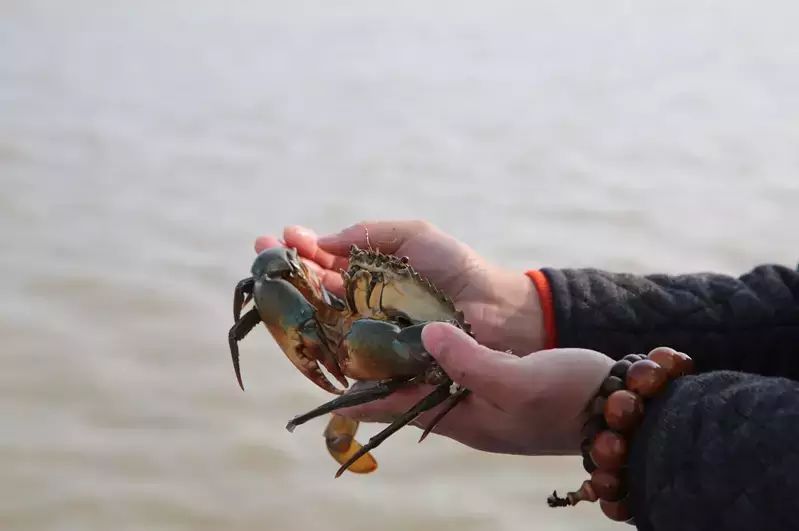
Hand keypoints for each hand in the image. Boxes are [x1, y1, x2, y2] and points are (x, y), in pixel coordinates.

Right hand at [254, 220, 544, 353]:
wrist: (496, 310)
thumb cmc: (457, 269)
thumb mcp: (413, 237)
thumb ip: (369, 235)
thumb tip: (320, 243)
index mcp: (370, 273)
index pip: (326, 261)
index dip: (301, 248)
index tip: (278, 235)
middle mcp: (363, 304)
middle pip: (314, 290)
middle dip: (286, 271)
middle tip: (261, 252)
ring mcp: (368, 334)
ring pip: (320, 323)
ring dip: (293, 304)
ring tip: (271, 285)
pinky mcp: (378, 363)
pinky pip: (343, 359)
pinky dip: (316, 349)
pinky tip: (293, 331)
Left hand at [339, 322, 613, 454]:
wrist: (624, 410)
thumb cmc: (573, 399)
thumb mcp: (520, 381)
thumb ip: (468, 360)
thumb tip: (424, 334)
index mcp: (460, 417)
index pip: (393, 409)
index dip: (357, 395)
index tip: (323, 374)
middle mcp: (464, 411)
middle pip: (403, 393)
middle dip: (373, 368)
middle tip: (342, 334)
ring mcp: (482, 399)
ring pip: (425, 379)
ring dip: (399, 357)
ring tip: (373, 326)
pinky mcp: (500, 384)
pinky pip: (450, 368)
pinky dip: (431, 350)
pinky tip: (426, 329)